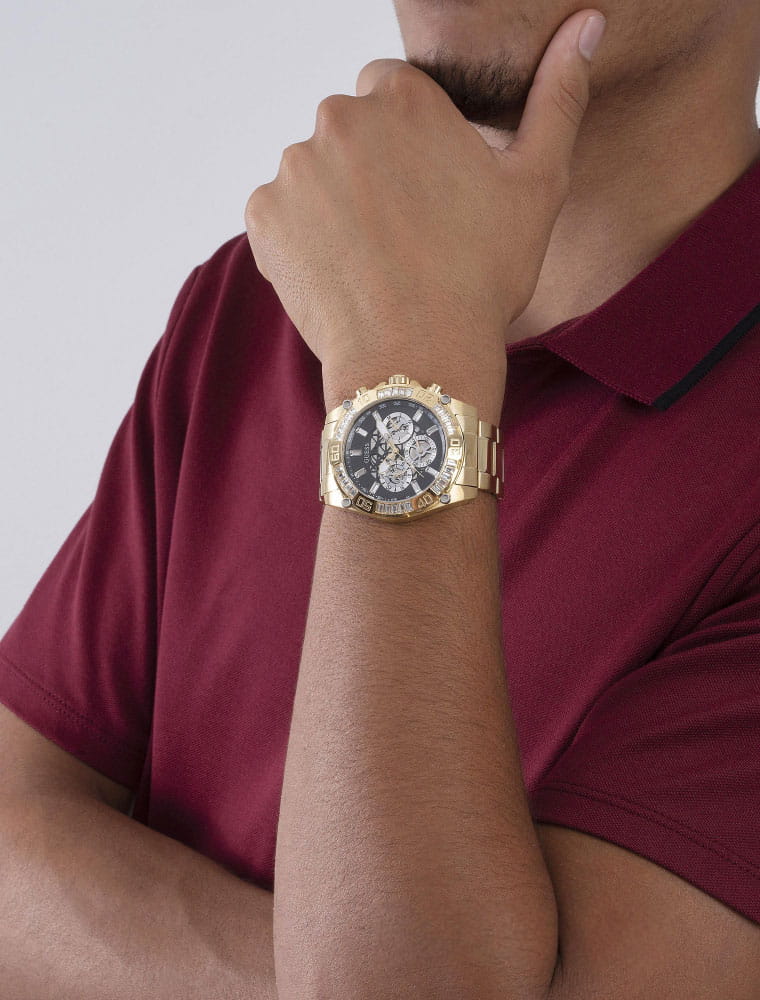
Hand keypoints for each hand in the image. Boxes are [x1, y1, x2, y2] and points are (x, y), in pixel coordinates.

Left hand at [245, 9, 605, 409]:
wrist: (419, 358)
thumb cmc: (482, 277)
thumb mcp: (538, 184)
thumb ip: (558, 96)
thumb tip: (587, 24)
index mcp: (403, 97)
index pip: (392, 91)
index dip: (411, 141)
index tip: (427, 190)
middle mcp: (339, 118)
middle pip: (350, 131)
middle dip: (370, 167)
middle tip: (404, 231)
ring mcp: (295, 168)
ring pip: (314, 174)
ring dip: (335, 204)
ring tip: (373, 258)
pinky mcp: (264, 217)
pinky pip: (282, 215)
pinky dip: (302, 239)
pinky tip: (341, 273)